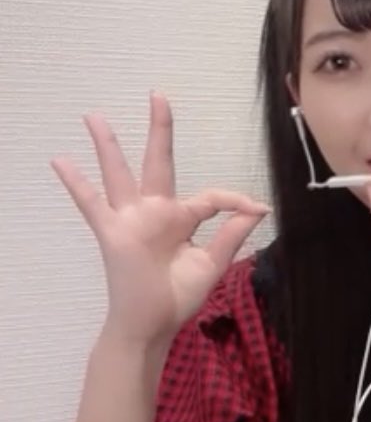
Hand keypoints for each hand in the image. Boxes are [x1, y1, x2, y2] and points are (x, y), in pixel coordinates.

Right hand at [50, 91, 270, 346]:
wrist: (153, 326)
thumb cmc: (179, 295)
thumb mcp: (213, 263)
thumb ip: (232, 235)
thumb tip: (258, 208)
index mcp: (182, 218)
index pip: (211, 197)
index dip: (236, 201)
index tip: (259, 207)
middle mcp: (156, 212)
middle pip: (159, 161)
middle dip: (159, 129)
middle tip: (158, 95)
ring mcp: (132, 220)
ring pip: (120, 174)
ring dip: (108, 145)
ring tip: (95, 116)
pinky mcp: (114, 233)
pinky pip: (91, 204)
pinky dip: (76, 183)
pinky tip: (60, 160)